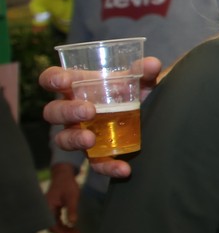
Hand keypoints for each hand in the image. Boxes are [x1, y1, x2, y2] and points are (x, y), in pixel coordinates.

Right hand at [40, 59, 161, 177]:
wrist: (148, 116)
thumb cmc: (132, 92)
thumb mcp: (140, 81)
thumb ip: (144, 72)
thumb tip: (152, 64)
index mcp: (77, 87)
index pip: (52, 80)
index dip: (52, 79)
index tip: (64, 81)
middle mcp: (72, 111)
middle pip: (53, 112)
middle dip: (67, 111)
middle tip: (89, 110)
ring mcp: (80, 134)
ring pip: (63, 139)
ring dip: (75, 139)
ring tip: (91, 139)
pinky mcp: (96, 155)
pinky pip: (96, 164)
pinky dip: (108, 167)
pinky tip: (123, 168)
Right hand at [45, 165, 81, 232]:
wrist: (63, 175)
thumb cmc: (67, 185)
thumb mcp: (72, 197)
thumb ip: (71, 209)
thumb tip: (72, 223)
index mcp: (47, 208)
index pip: (51, 225)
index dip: (60, 232)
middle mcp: (46, 210)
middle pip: (52, 226)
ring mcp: (48, 210)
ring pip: (54, 224)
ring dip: (64, 230)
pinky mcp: (52, 209)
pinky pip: (56, 220)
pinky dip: (64, 225)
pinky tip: (72, 227)